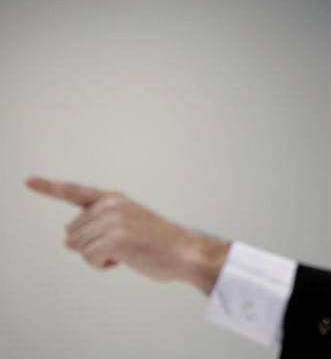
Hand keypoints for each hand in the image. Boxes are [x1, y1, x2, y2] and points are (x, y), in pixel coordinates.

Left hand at [25, 176, 229, 293]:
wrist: (186, 251)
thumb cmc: (159, 243)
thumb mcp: (129, 223)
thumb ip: (97, 225)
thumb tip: (66, 241)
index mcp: (114, 198)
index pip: (76, 191)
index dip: (49, 187)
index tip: (29, 181)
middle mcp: (111, 205)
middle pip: (72, 232)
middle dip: (90, 244)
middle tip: (122, 246)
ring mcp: (112, 220)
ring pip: (79, 246)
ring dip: (98, 256)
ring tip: (127, 252)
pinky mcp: (114, 238)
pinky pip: (89, 257)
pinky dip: (103, 265)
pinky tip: (124, 260)